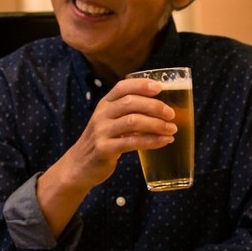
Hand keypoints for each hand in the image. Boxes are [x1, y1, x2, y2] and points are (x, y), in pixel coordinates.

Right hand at [57, 76, 177, 189]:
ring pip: (133, 121)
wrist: (80, 165)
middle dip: (155, 106)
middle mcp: (102, 114)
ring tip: (172, 129)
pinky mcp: (104, 149)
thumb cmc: (103, 140)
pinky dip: (152, 140)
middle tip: (171, 114)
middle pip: (130, 102)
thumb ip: (129, 112)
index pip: (122, 87)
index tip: (160, 87)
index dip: (141, 85)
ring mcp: (101, 131)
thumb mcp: (110, 121)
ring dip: (156, 124)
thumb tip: (163, 109)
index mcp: (105, 104)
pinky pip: (132, 142)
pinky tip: (164, 141)